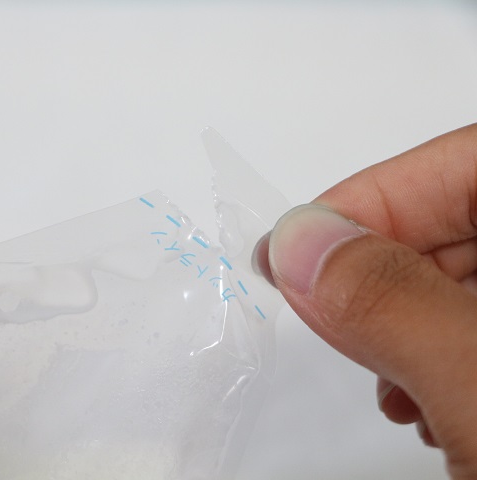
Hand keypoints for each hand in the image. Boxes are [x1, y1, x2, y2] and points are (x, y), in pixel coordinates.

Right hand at [265, 124, 476, 478]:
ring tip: (392, 387)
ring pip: (471, 272)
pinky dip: (440, 352)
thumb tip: (296, 241)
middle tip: (329, 324)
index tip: (294, 250)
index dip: (372, 196)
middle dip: (385, 269)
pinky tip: (429, 404)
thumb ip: (392, 307)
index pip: (474, 161)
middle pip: (469, 214)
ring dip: (408, 318)